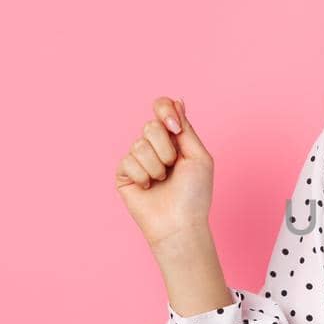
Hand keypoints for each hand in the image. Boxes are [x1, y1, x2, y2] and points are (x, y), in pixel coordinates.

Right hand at [115, 96, 214, 250]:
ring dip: (156, 166)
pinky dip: (143, 176)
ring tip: (162, 181)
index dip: (165, 110)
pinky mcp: (124, 173)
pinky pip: (128, 161)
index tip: (174, 128)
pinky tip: (148, 188)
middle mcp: (155, 146)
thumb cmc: (195, 194)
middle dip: (166, 149)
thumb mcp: (199, 157)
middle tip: (173, 167)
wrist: (180, 223)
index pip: (162, 108)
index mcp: (174, 139)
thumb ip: (186, 129)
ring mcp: (138, 159)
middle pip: (150, 125)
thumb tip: (177, 101)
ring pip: (139, 144)